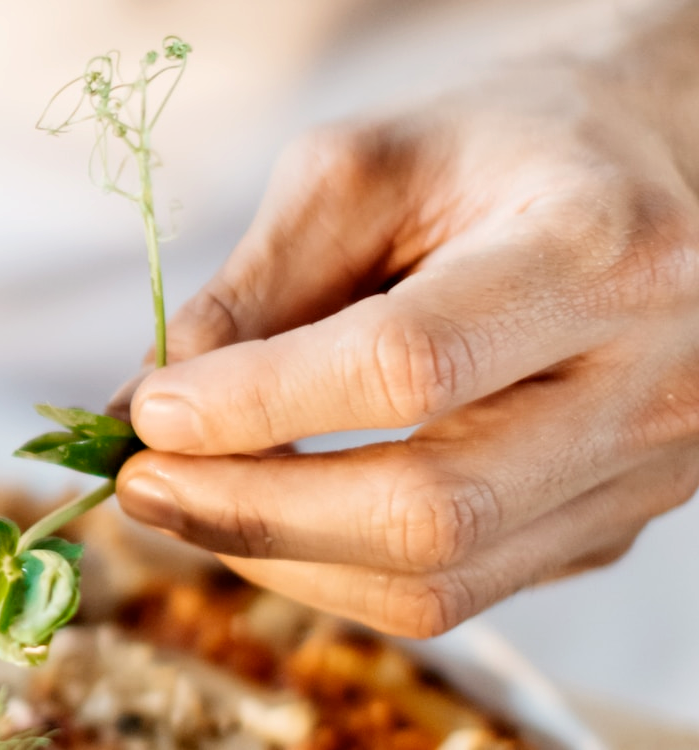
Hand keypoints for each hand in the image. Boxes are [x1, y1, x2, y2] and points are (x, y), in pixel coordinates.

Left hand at [116, 70, 698, 636]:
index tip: (148, 412)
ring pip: (437, 581)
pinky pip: (455, 592)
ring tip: (183, 499)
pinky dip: (333, 566)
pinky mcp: (610, 527)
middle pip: (430, 511)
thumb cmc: (497, 153)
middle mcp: (650, 380)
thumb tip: (144, 406)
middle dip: (251, 510)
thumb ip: (257, 284)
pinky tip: (267, 510)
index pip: (406, 367)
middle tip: (139, 483)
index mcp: (597, 251)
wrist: (655, 174)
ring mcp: (644, 472)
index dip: (256, 404)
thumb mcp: (365, 167)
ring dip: (277, 556)